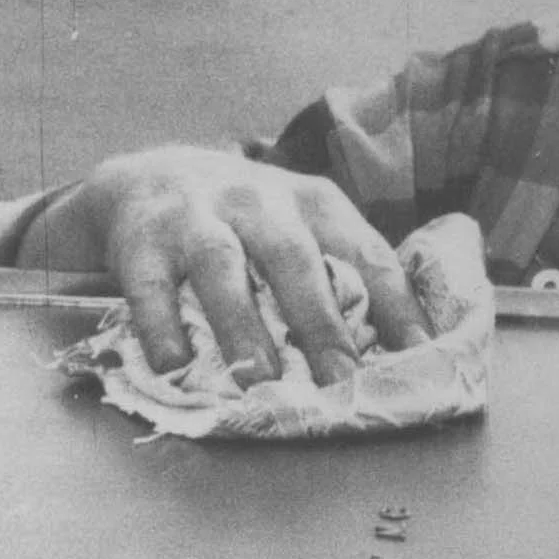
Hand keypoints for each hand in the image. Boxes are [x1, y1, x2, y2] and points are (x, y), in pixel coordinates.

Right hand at [27, 147, 429, 385]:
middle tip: (340, 379)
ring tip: (260, 380)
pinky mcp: (140, 240)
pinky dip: (160, 325)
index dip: (393, 303)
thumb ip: (339, 274)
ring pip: (222, 267)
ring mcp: (194, 216)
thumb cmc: (242, 222)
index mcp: (311, 201)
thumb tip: (397, 352)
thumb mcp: (298, 227)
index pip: (362, 250)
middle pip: (293, 259)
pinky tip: (173, 364)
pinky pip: (150, 285)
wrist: (146, 179)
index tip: (418, 356)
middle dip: (319, 322)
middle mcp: (256, 199)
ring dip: (242, 325)